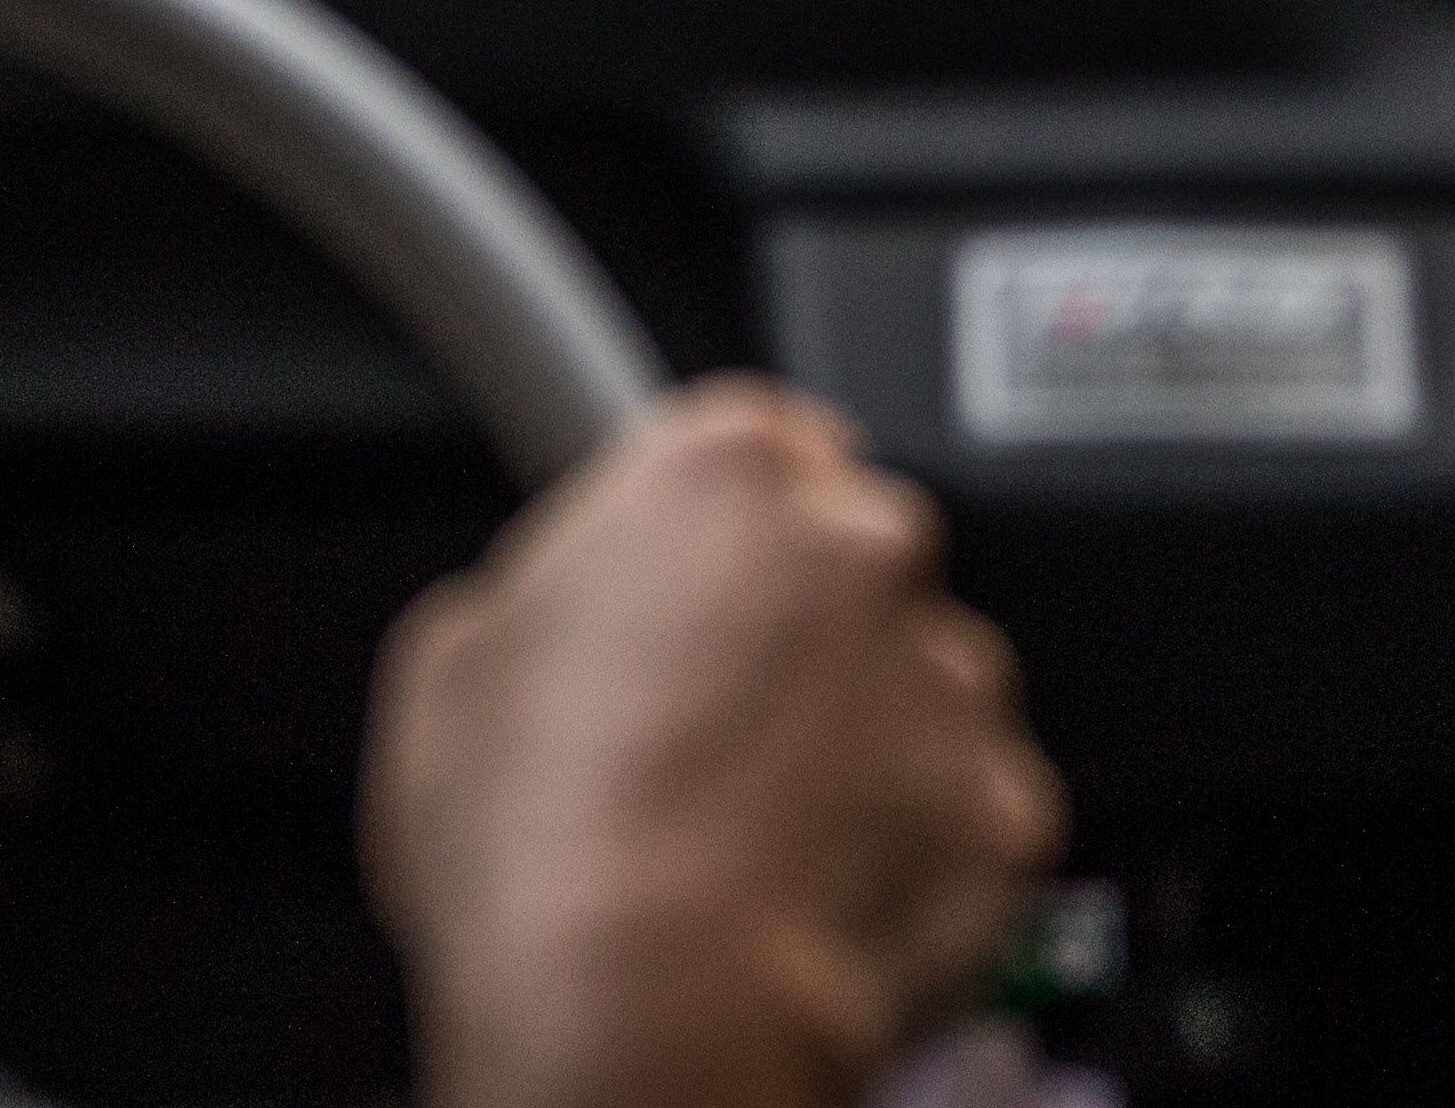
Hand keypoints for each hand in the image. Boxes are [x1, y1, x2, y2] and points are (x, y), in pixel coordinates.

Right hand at [368, 381, 1061, 1107]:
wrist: (645, 1012)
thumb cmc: (538, 850)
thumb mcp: (450, 671)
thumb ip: (530, 596)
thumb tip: (554, 621)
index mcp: (727, 471)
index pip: (758, 442)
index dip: (720, 529)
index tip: (699, 581)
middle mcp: (865, 544)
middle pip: (850, 556)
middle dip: (796, 630)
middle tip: (707, 731)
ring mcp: (950, 674)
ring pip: (917, 683)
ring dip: (859, 737)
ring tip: (755, 836)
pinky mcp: (1003, 799)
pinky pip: (962, 805)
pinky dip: (911, 843)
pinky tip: (817, 895)